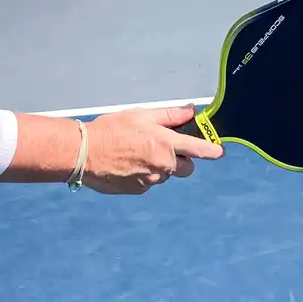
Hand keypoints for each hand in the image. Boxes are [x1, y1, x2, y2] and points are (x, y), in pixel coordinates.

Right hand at [79, 105, 222, 194]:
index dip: (212, 151)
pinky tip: (128, 164)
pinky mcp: (138, 190)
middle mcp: (162, 166)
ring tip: (137, 153)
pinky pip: (148, 183)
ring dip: (159, 167)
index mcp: (167, 145)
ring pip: (165, 175)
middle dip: (181, 159)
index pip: (199, 150)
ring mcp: (150, 181)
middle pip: (186, 168)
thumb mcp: (142, 115)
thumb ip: (170, 116)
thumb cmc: (112, 130)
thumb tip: (190, 111)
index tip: (218, 152)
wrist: (84, 153)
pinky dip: (143, 174)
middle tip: (163, 147)